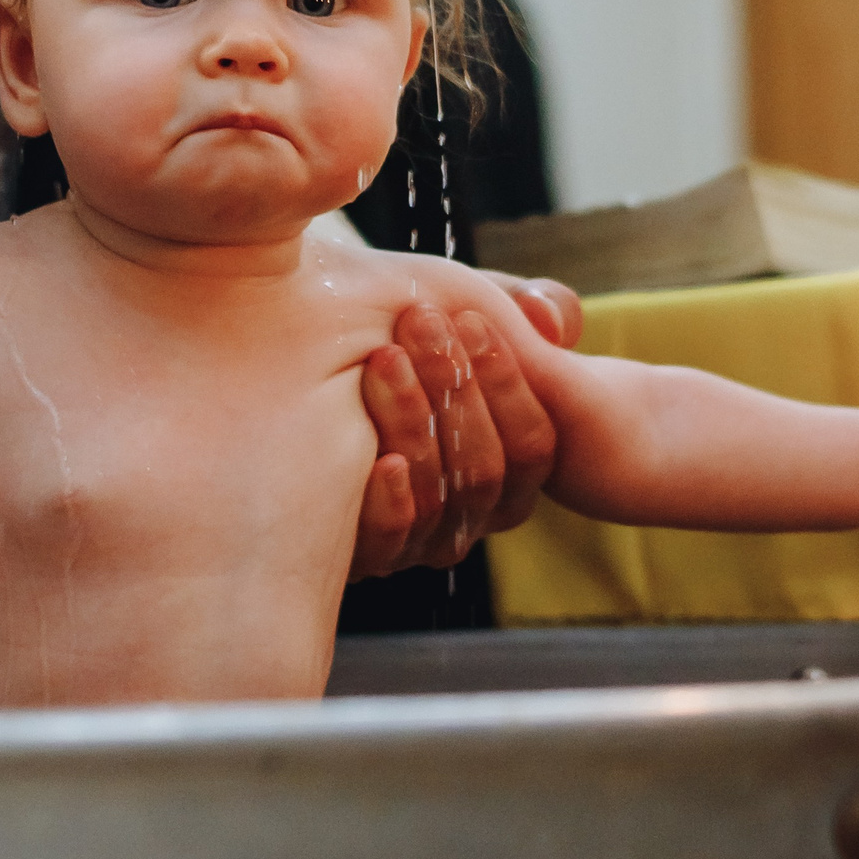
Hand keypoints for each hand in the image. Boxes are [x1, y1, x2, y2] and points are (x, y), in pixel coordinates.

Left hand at [349, 278, 579, 577]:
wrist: (312, 366)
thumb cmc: (402, 340)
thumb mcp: (457, 311)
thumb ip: (513, 303)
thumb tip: (546, 318)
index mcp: (511, 467)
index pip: (533, 443)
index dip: (507, 384)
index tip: (470, 321)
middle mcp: (472, 514)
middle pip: (486, 472)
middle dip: (455, 391)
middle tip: (418, 323)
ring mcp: (419, 540)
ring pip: (440, 501)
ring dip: (414, 424)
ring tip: (383, 359)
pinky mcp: (365, 555)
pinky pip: (391, 545)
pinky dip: (391, 503)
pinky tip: (378, 459)